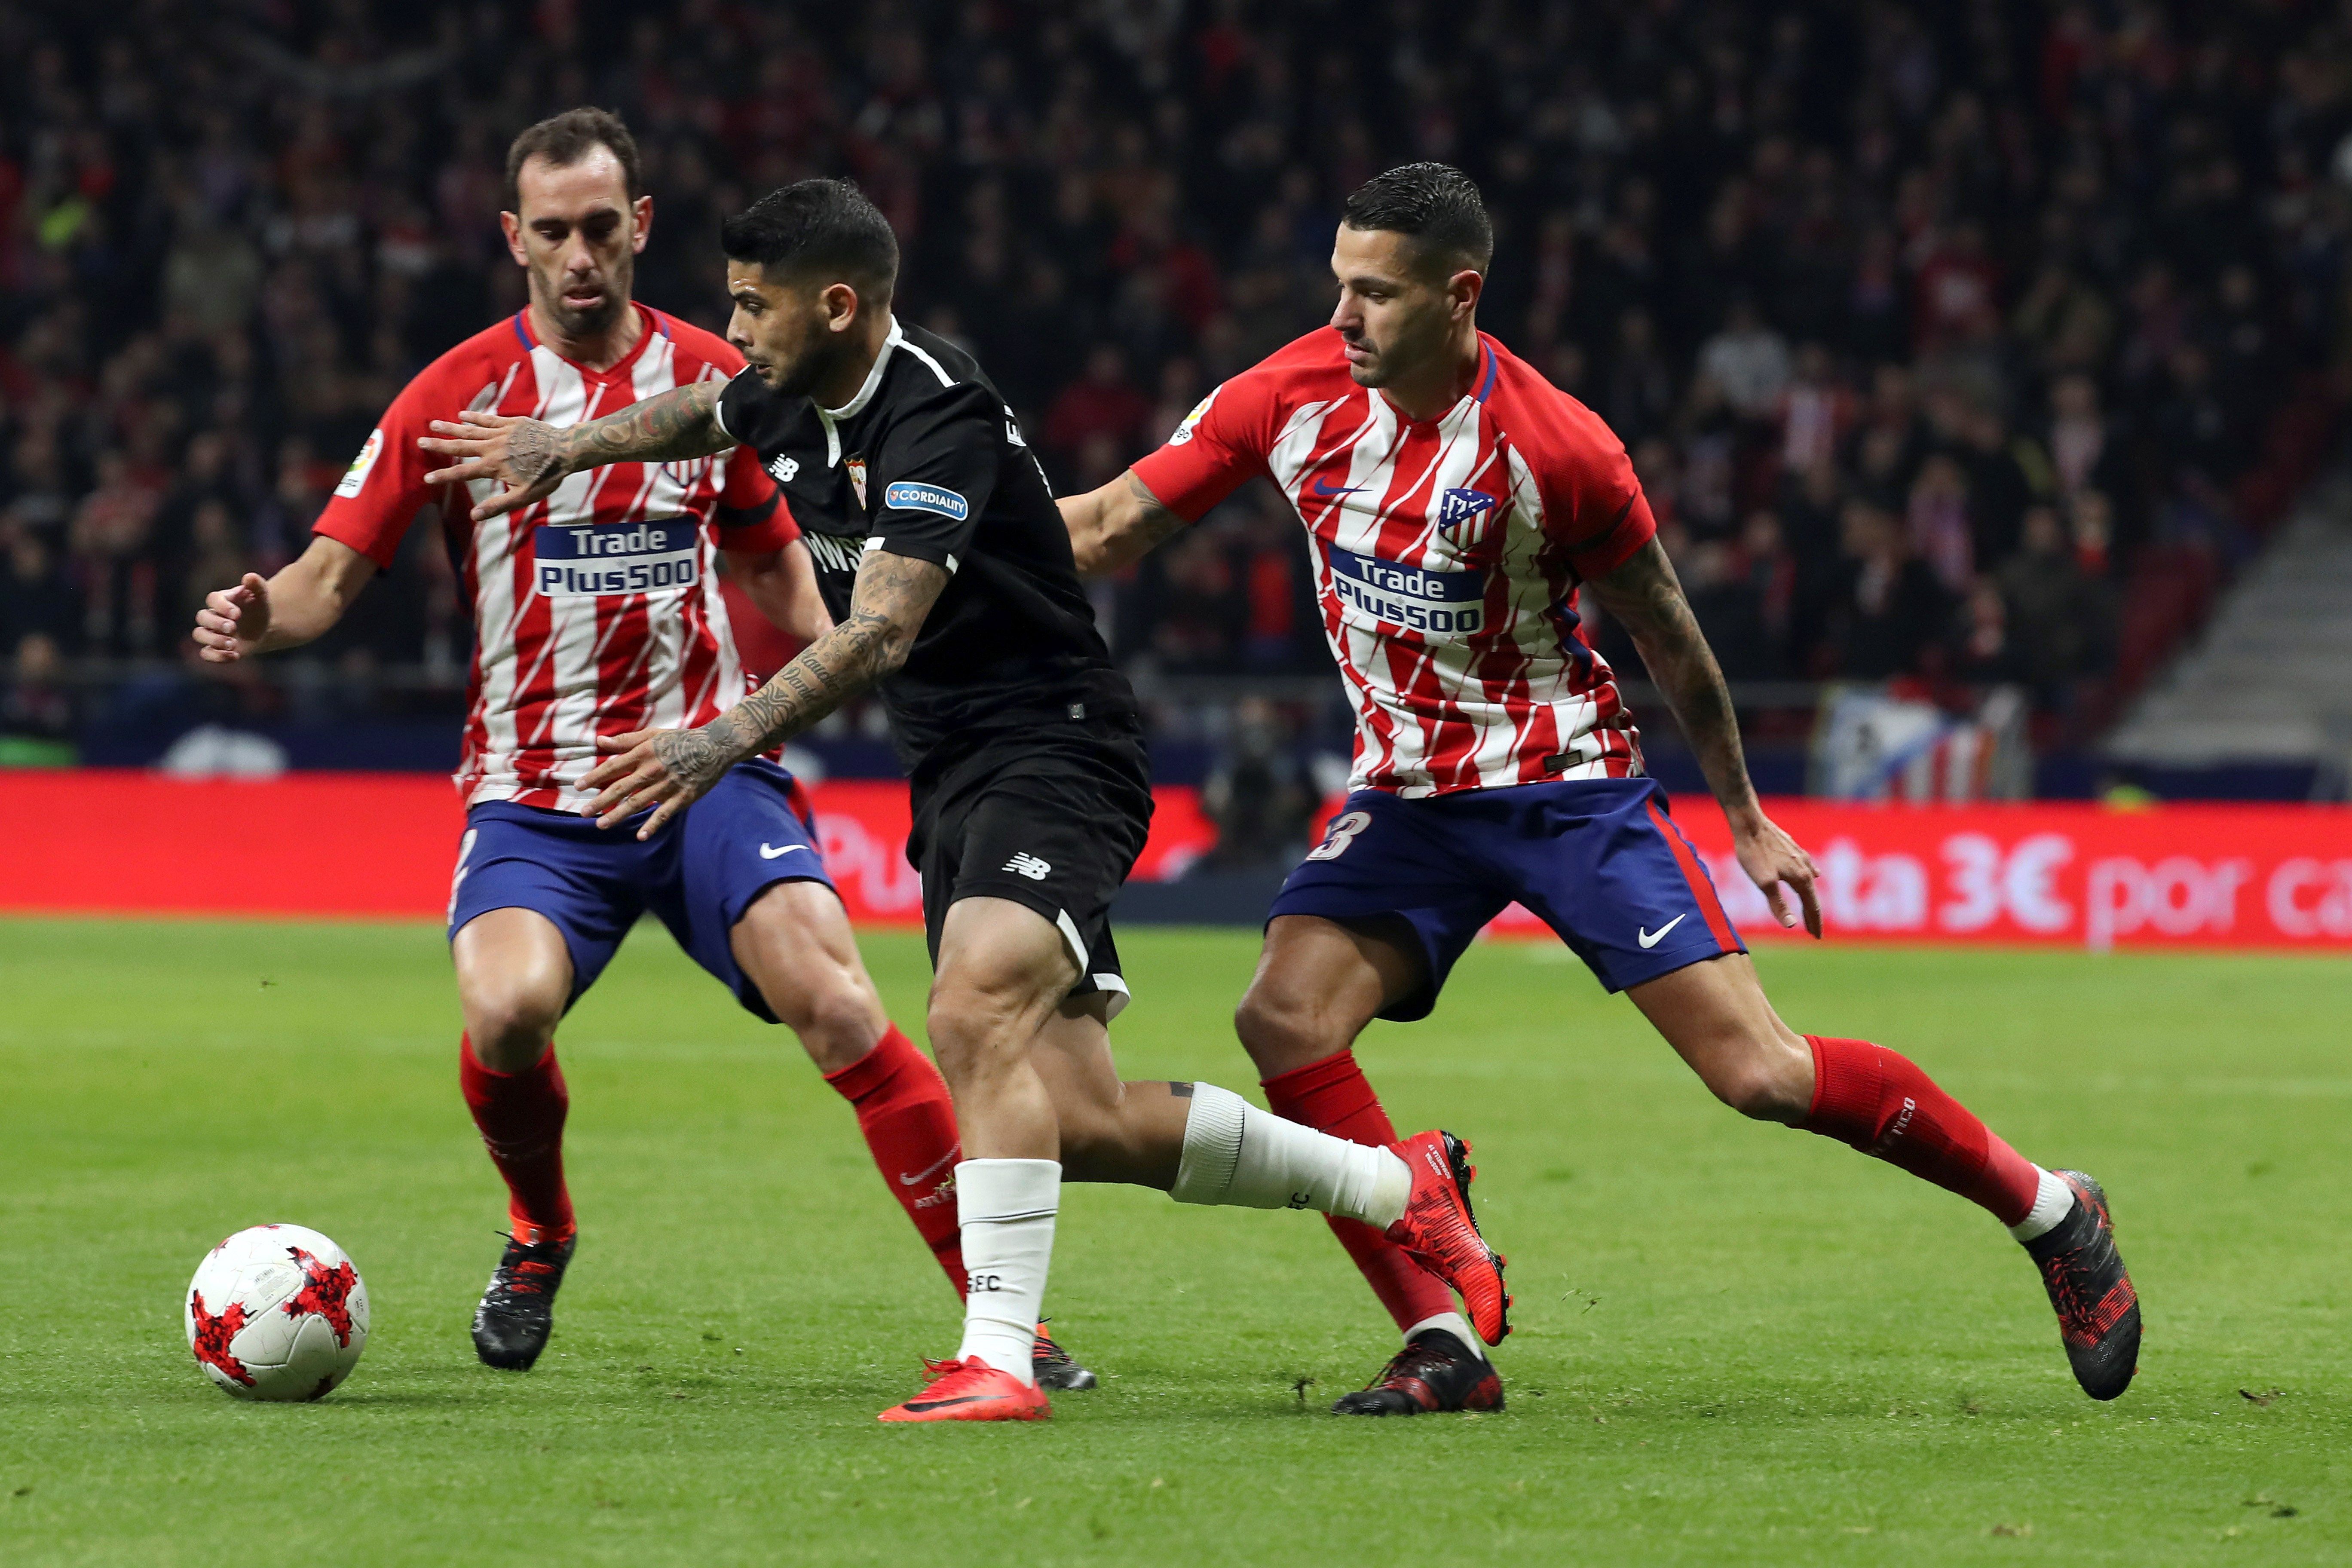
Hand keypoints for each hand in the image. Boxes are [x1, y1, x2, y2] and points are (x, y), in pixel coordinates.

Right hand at [192, 573, 270, 661]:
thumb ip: (257, 586)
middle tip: (233, 628)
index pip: (212, 599)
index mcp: (222, 600)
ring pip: (199, 634)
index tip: (237, 614)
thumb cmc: (259, 608)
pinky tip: (235, 656)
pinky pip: (206, 653)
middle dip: (216, 624)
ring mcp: (212, 632)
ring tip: (233, 644)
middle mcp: (213, 615)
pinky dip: (217, 656)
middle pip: (202, 617)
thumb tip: (249, 577)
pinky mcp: (215, 647)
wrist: (264, 626)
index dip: (221, 606)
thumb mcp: (262, 596)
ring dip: (214, 641)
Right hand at [419, 410, 566, 521]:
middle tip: (420, 442)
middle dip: (439, 445)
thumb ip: (498, 505)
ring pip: (471, 430)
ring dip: (451, 428)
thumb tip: (475, 516)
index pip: (462, 473)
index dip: (443, 476)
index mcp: (494, 466)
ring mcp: (502, 433)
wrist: (566, 451)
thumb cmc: (547, 477)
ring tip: (433, 424)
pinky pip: (488, 419)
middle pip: (461, 446)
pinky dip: (474, 417)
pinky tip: (462, 415)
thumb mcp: (524, 497)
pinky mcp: (512, 423)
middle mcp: (493, 448)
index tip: (427, 479)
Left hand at [576, 723, 742, 837]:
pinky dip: (652, 825)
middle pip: (620, 788)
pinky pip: (664, 814)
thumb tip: (599, 742)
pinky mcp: (682, 797)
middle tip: (584, 813)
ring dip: (618, 815)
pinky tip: (640, 836)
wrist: (715, 746)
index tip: (577, 786)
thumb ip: (626, 740)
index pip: (613, 767)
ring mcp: (667, 785)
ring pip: (638, 803)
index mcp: (643, 753)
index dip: (594, 777)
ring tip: (601, 824)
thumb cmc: (681, 739)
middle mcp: (651, 770)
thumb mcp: (652, 734)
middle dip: (600, 801)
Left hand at [1731, 812, 1821, 937]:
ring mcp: (1799, 855)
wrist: (1749, 822)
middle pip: (1812, 895)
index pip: (1812, 906)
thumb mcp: (1764, 883)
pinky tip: (1813, 873)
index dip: (1814, 923)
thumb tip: (1791, 925)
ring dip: (1811, 897)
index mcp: (1801, 878)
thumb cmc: (1754, 853)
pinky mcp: (1791, 847)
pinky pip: (1806, 866)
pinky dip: (1811, 876)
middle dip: (1813, 914)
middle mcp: (1804, 866)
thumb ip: (1778, 905)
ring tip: (1812, 908)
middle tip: (1815, 931)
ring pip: (1809, 881)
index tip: (1817, 937)